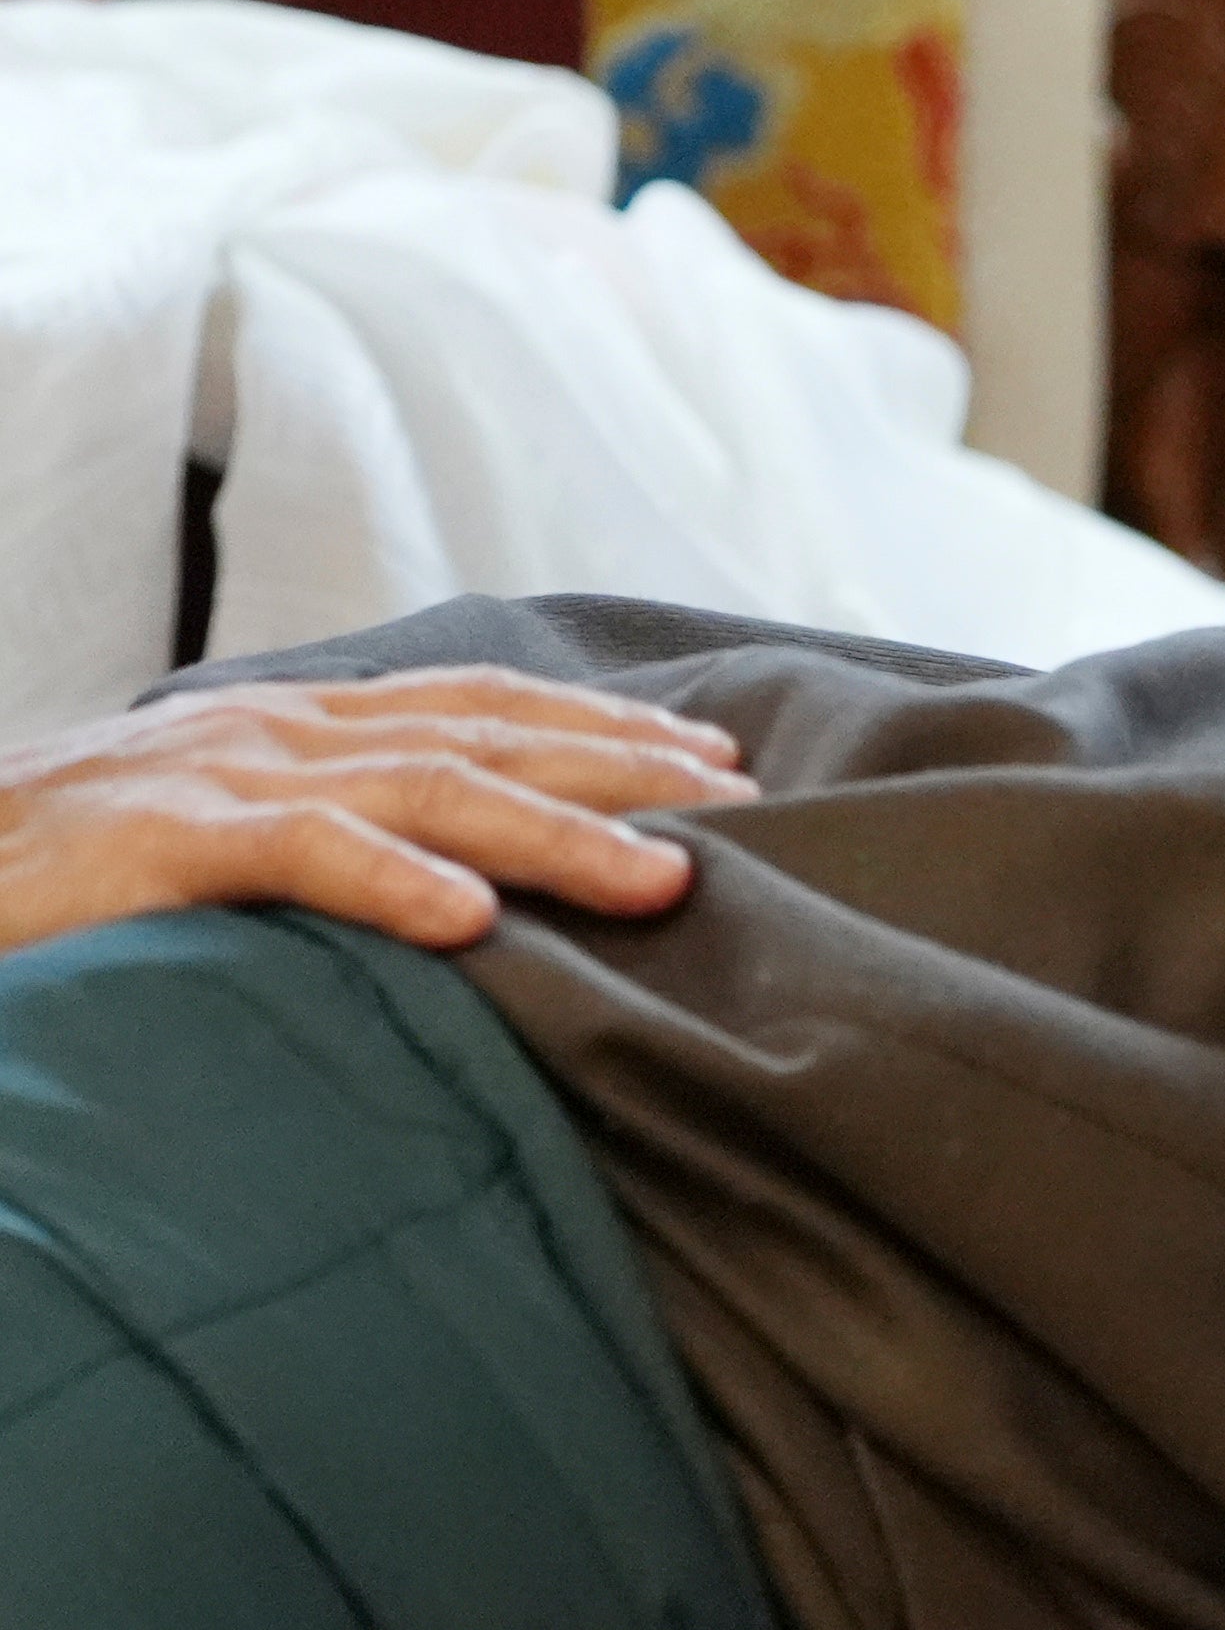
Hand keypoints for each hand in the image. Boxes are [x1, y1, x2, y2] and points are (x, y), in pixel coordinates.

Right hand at [0, 673, 747, 958]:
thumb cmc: (70, 883)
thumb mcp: (227, 850)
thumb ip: (339, 849)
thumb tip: (478, 899)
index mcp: (293, 728)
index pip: (477, 709)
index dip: (604, 730)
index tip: (722, 766)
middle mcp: (270, 731)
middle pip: (481, 739)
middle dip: (624, 771)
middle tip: (749, 812)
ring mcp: (214, 777)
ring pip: (419, 790)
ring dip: (555, 835)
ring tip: (666, 879)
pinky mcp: (152, 841)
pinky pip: (291, 853)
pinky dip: (387, 881)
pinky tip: (471, 920)